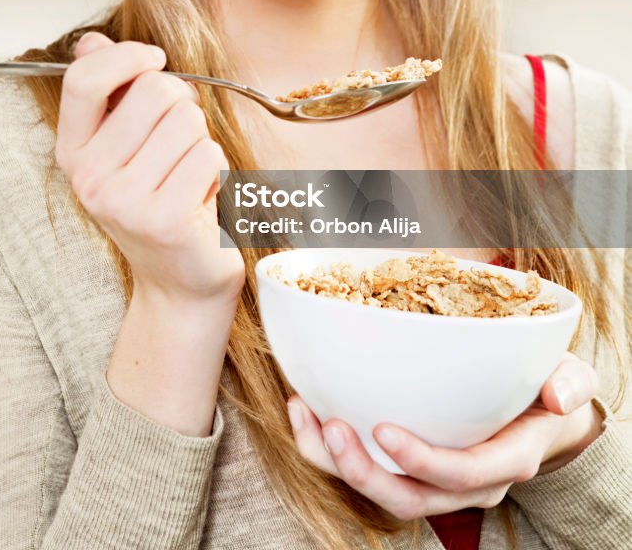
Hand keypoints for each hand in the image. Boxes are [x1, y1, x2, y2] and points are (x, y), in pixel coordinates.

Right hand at [55, 31, 244, 304]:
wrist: (180, 280)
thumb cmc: (158, 202)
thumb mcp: (123, 147)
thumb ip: (110, 92)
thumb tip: (92, 42)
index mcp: (73, 152)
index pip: (85, 79)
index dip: (126, 56)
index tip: (154, 60)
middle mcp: (90, 177)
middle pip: (155, 91)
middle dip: (182, 106)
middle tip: (178, 145)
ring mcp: (124, 200)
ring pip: (188, 121)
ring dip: (201, 142)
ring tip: (188, 176)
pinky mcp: (164, 218)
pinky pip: (209, 155)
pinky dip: (218, 171)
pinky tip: (202, 198)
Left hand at [287, 352, 601, 519]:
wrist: (541, 412)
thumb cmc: (548, 388)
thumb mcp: (570, 378)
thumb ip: (568, 385)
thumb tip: (555, 397)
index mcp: (505, 460)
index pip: (460, 475)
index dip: (421, 460)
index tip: (383, 429)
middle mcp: (468, 482)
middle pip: (411, 498)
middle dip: (364, 472)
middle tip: (331, 428)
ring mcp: (437, 480)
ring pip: (382, 491)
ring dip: (337, 462)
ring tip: (305, 417)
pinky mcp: (412, 467)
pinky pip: (369, 470)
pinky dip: (331, 448)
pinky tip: (306, 408)